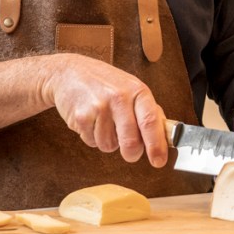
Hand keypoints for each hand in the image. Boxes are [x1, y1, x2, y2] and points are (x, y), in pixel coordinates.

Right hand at [44, 54, 168, 167]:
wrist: (68, 72)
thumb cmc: (103, 82)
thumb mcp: (130, 88)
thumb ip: (147, 111)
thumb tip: (166, 136)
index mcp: (137, 90)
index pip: (151, 122)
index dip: (157, 146)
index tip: (159, 161)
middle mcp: (119, 97)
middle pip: (131, 141)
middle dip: (131, 153)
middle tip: (130, 152)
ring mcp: (99, 107)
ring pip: (109, 146)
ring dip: (107, 141)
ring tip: (102, 121)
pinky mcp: (81, 116)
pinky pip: (91, 142)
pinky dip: (91, 136)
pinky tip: (90, 120)